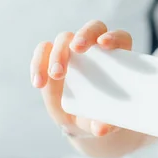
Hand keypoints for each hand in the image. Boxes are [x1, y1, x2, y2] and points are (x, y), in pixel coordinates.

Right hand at [30, 20, 132, 136]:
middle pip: (92, 29)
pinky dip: (38, 64)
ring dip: (58, 53)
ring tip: (57, 74)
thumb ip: (108, 123)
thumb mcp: (108, 120)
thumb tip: (100, 128)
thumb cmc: (105, 114)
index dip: (114, 37)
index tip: (105, 45)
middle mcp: (95, 47)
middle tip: (77, 49)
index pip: (119, 37)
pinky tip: (39, 83)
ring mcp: (72, 50)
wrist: (87, 121)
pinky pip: (42, 52)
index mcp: (118, 56)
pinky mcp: (51, 58)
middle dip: (84, 35)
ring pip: (64, 39)